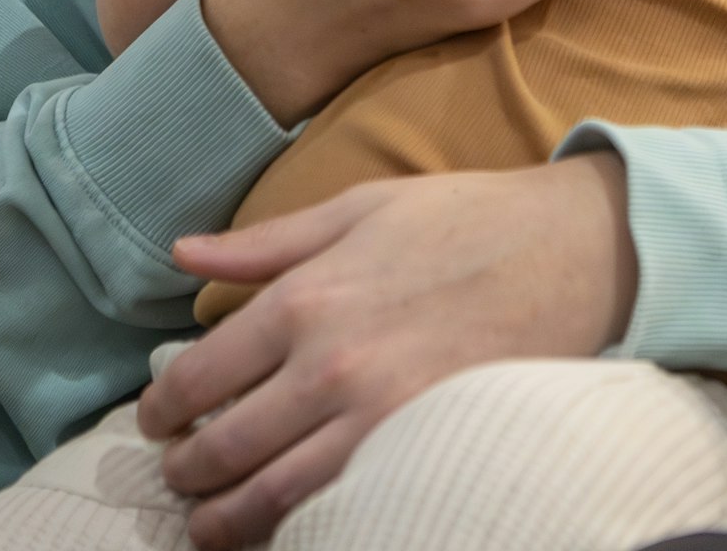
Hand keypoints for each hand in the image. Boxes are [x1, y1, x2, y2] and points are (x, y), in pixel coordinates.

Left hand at [138, 155, 638, 550]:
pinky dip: (295, 528)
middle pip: (222, 449)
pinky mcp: (420, 455)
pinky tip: (282, 524)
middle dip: (185, 472)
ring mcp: (376, 423)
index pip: (198, 377)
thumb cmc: (463, 219)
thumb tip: (184, 253)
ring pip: (269, 498)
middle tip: (177, 476)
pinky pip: (337, 512)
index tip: (156, 418)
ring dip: (223, 520)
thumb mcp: (358, 207)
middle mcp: (329, 368)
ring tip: (208, 523)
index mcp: (305, 299)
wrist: (569, 251)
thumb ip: (265, 242)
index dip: (162, 408)